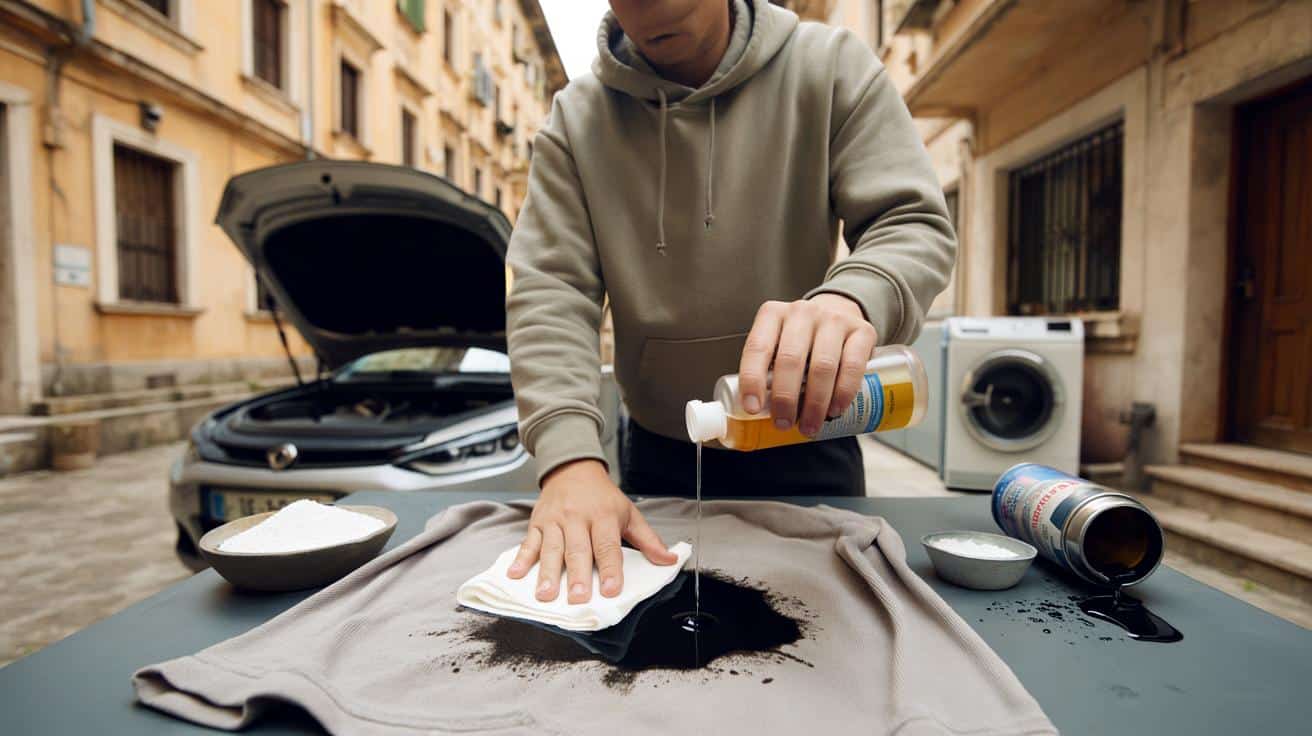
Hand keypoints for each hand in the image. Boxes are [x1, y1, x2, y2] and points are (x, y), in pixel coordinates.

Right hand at [506, 459, 676, 602]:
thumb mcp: (629, 512)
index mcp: (603, 516)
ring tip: (546, 595)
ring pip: (552, 549)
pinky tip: (515, 575)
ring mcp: (555, 521)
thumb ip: (648, 539)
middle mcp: (577, 518)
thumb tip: (670, 560)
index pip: (608, 545)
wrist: (572, 468)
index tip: (612, 589)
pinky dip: (521, 559)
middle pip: (578, 550)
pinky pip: (528, 542)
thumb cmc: (602, 497)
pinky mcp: (537, 523)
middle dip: (578, 575)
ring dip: (548, 573)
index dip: (611, 568)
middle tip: (578, 598)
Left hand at [737, 294, 877, 436]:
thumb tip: (756, 414)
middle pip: (790, 359)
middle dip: (785, 399)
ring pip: (822, 366)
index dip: (752, 379)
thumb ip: (767, 371)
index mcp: (773, 315)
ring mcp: (834, 319)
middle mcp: (802, 312)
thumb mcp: (777, 345)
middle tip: (783, 424)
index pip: (757, 348)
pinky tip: (835, 410)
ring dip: (815, 404)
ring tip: (809, 426)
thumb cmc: (801, 341)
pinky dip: (843, 393)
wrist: (838, 313)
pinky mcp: (862, 331)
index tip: (752, 408)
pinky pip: (853, 366)